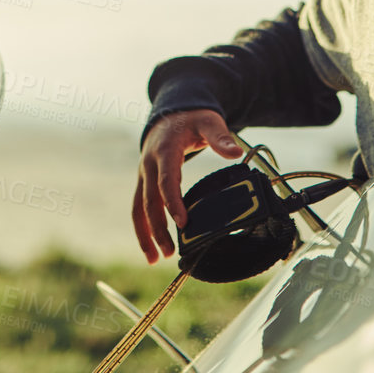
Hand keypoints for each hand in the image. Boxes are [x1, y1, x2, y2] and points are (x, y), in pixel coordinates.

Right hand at [134, 109, 244, 264]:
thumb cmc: (191, 119)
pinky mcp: (144, 182)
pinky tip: (151, 247)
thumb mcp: (209, 121)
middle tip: (168, 251)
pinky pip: (139, 207)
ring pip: (138, 208)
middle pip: (149, 200)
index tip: (182, 222)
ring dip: (145, 234)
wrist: (170, 113)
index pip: (166, 180)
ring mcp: (144, 175)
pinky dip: (143, 228)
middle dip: (157, 228)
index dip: (172, 202)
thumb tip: (234, 152)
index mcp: (164, 150)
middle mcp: (149, 165)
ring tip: (154, 258)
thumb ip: (221, 137)